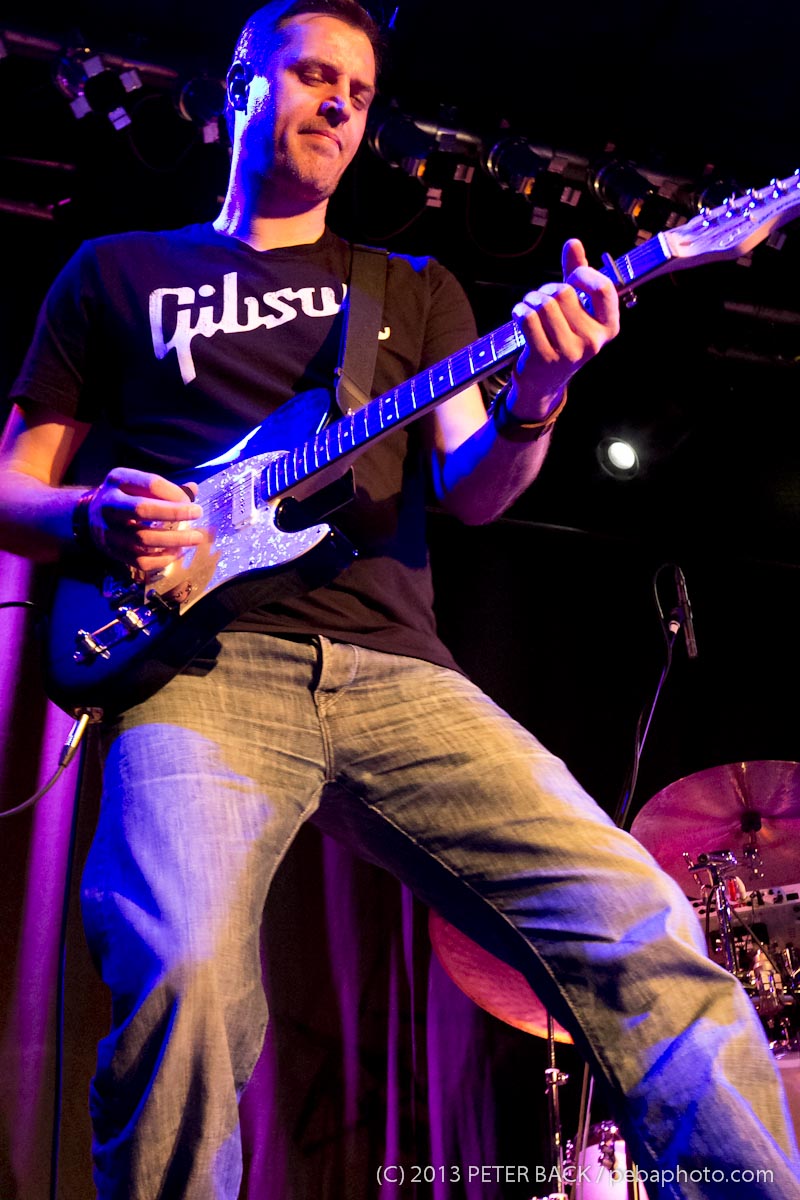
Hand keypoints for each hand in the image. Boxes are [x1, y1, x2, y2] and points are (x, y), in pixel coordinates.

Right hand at [86, 468, 203, 572]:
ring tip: (195, 538)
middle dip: (174, 513)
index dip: (174, 493)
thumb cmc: (124, 496)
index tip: (191, 500)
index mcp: (118, 480)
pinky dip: (162, 559)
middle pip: (143, 509)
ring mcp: (108, 530)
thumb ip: (165, 487)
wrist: (88, 516)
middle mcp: (109, 503)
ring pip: (143, 538)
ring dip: (174, 540)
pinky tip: (177, 552)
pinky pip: (139, 560)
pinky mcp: (112, 551)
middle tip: (197, 514)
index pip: (150, 484)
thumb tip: (194, 489)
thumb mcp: (137, 483)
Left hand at [510, 238, 619, 417]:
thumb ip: (577, 275)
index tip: (572, 276)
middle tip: (541, 299)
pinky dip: (520, 310)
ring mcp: (570, 352)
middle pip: (564, 292)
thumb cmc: (562, 337)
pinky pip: (529, 318)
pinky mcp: (545, 357)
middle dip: (548, 288)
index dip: (583, 274)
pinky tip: (519, 314)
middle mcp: (593, 341)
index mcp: (608, 327)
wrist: (543, 382)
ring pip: (545, 304)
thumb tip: (574, 243)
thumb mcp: (576, 309)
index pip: (603, 288)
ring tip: (529, 307)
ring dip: (531, 299)